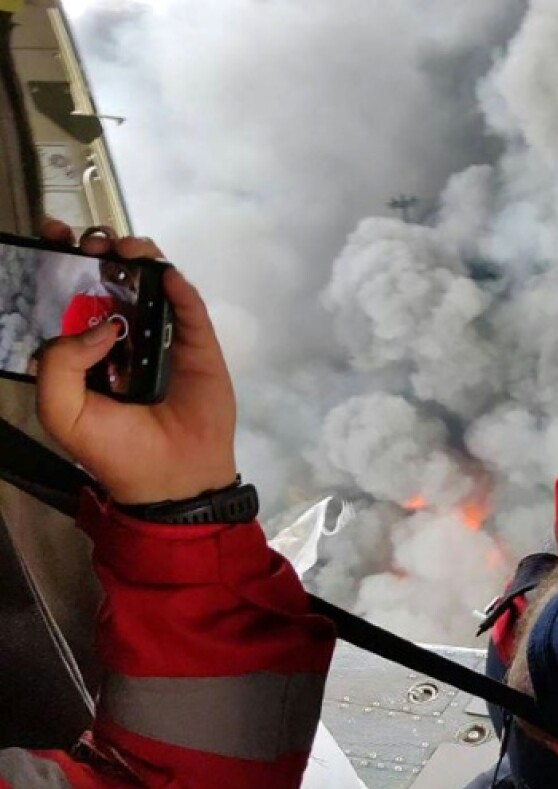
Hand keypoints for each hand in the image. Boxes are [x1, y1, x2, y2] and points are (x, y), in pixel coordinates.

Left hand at [36, 220, 237, 504]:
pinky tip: (164, 273)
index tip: (51, 235)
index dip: (58, 260)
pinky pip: (189, 305)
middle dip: (95, 249)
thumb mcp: (62, 412)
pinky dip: (179, 283)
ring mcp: (162, 335)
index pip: (68, 292)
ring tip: (123, 250)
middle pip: (108, 276)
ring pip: (150, 280)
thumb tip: (100, 323)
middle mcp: (121, 333)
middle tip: (89, 243)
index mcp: (82, 347)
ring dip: (137, 256)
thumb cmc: (116, 449)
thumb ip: (59, 363)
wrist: (171, 477)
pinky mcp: (198, 342)